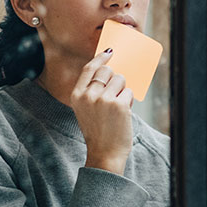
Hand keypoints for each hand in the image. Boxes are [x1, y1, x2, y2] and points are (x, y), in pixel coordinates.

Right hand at [72, 50, 135, 173]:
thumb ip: (92, 90)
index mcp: (77, 95)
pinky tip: (123, 114)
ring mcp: (103, 99)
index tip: (109, 52)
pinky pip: (129, 92)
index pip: (89, 69)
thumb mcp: (86, 109)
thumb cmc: (98, 131)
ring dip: (123, 91)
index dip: (100, 58)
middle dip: (114, 78)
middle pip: (107, 71)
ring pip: (120, 80)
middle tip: (115, 93)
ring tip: (117, 109)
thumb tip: (110, 69)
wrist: (104, 153)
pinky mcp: (119, 105)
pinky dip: (129, 101)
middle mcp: (88, 95)